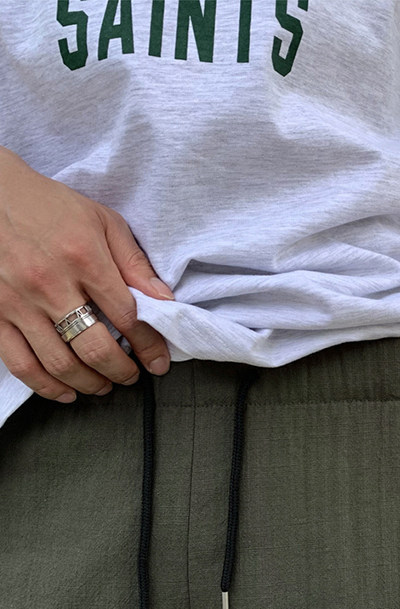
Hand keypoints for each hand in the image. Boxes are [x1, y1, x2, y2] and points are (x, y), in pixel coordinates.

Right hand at [0, 147, 172, 402]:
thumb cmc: (50, 206)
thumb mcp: (102, 221)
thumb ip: (134, 263)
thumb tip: (164, 301)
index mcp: (84, 258)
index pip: (127, 316)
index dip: (149, 345)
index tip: (159, 362)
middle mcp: (50, 284)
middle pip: (95, 348)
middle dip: (122, 370)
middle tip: (133, 376)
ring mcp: (17, 302)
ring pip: (60, 363)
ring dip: (89, 383)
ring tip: (106, 385)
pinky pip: (19, 363)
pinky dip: (46, 386)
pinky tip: (67, 392)